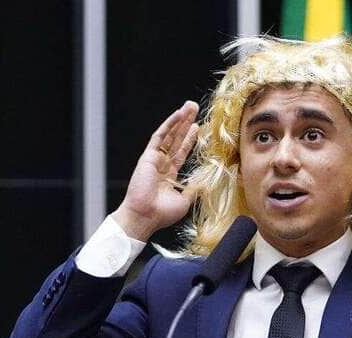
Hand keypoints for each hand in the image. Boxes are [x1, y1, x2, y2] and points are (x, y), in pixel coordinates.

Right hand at [113, 101, 199, 240]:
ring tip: (190, 106)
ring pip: (169, 134)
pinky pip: (159, 137)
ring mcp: (154, 159)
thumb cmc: (161, 213)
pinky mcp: (148, 156)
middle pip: (176, 139)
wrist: (145, 216)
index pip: (181, 152)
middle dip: (186, 123)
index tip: (198, 128)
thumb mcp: (184, 200)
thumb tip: (206, 182)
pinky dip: (169, 124)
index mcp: (168, 175)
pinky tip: (178, 115)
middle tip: (195, 108)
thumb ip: (193, 188)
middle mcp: (161, 165)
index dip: (190, 140)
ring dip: (180, 120)